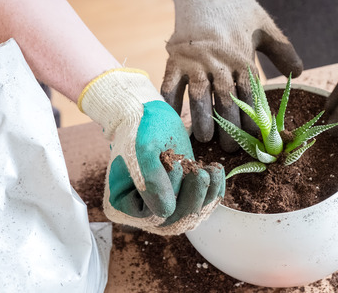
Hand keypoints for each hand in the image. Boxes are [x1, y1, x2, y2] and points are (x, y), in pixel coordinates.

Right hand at [79, 68, 224, 234]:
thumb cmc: (140, 129)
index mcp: (121, 206)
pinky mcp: (180, 196)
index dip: (169, 193)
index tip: (173, 165)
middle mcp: (142, 213)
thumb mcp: (143, 150)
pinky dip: (213, 191)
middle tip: (201, 172)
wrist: (147, 115)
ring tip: (212, 170)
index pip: (153, 215)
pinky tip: (216, 172)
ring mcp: (162, 206)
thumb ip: (151, 181)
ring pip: (191, 215)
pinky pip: (201, 205)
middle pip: (174, 221)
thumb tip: (167, 213)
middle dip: (193, 197)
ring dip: (206, 194)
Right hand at [158, 0, 302, 151]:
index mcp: (243, 56)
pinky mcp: (175, 57)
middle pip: (226, 100)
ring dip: (202, 119)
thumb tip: (300, 72)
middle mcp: (219, 60)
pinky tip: (173, 121)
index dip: (254, 118)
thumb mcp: (265, 25)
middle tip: (231, 148)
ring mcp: (195, 60)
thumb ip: (283, 49)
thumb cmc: (237, 7)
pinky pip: (170, 85)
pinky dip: (170, 104)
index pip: (250, 94)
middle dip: (229, 127)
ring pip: (199, 96)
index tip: (258, 138)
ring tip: (205, 139)